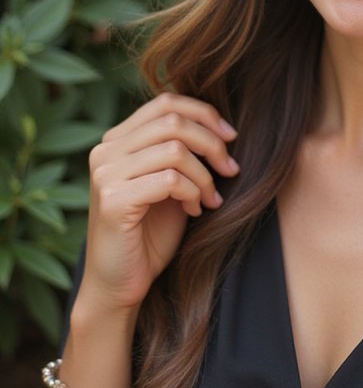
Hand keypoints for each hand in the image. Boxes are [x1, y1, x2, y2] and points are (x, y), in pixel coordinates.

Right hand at [77, 93, 238, 315]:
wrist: (119, 285)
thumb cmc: (149, 235)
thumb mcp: (170, 184)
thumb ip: (181, 152)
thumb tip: (222, 127)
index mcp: (116, 140)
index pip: (165, 102)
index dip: (204, 113)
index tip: (231, 136)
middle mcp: (105, 151)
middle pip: (173, 120)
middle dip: (212, 143)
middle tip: (231, 169)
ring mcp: (105, 174)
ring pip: (175, 150)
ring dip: (205, 175)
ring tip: (210, 198)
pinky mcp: (113, 200)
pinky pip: (170, 180)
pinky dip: (193, 193)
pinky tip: (194, 211)